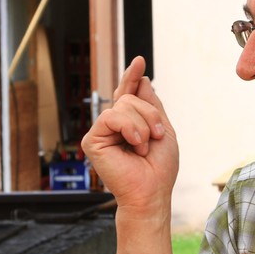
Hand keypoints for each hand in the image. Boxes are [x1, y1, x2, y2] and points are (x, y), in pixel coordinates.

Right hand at [81, 56, 178, 214]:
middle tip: (156, 136)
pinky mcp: (91, 140)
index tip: (140, 61)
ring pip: (122, 105)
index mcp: (129, 123)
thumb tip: (143, 80)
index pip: (128, 94)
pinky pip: (111, 117)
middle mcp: (113, 126)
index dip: (132, 77)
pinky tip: (134, 145)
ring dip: (142, 125)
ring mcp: (101, 132)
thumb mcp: (163, 130)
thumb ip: (152, 105)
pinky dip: (129, 128)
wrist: (151, 192)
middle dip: (150, 114)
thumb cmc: (158, 168)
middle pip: (130, 96)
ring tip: (143, 148)